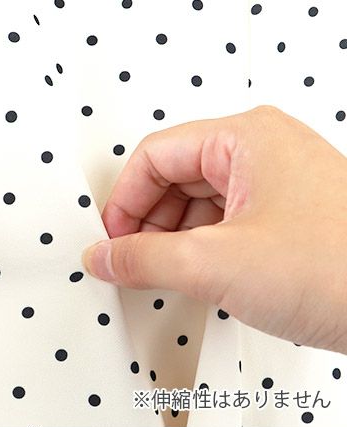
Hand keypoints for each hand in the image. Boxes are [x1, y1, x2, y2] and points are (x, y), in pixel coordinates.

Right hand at [83, 105, 346, 354]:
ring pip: (199, 206)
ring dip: (172, 243)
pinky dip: (202, 255)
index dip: (123, 202)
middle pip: (175, 178)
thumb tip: (105, 256)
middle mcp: (265, 154)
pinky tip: (198, 284)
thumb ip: (144, 258)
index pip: (155, 155)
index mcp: (247, 138)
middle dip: (146, 224)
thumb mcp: (214, 264)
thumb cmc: (338, 269)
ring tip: (163, 278)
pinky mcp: (289, 225)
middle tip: (130, 263)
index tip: (110, 242)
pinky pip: (226, 229)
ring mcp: (280, 189)